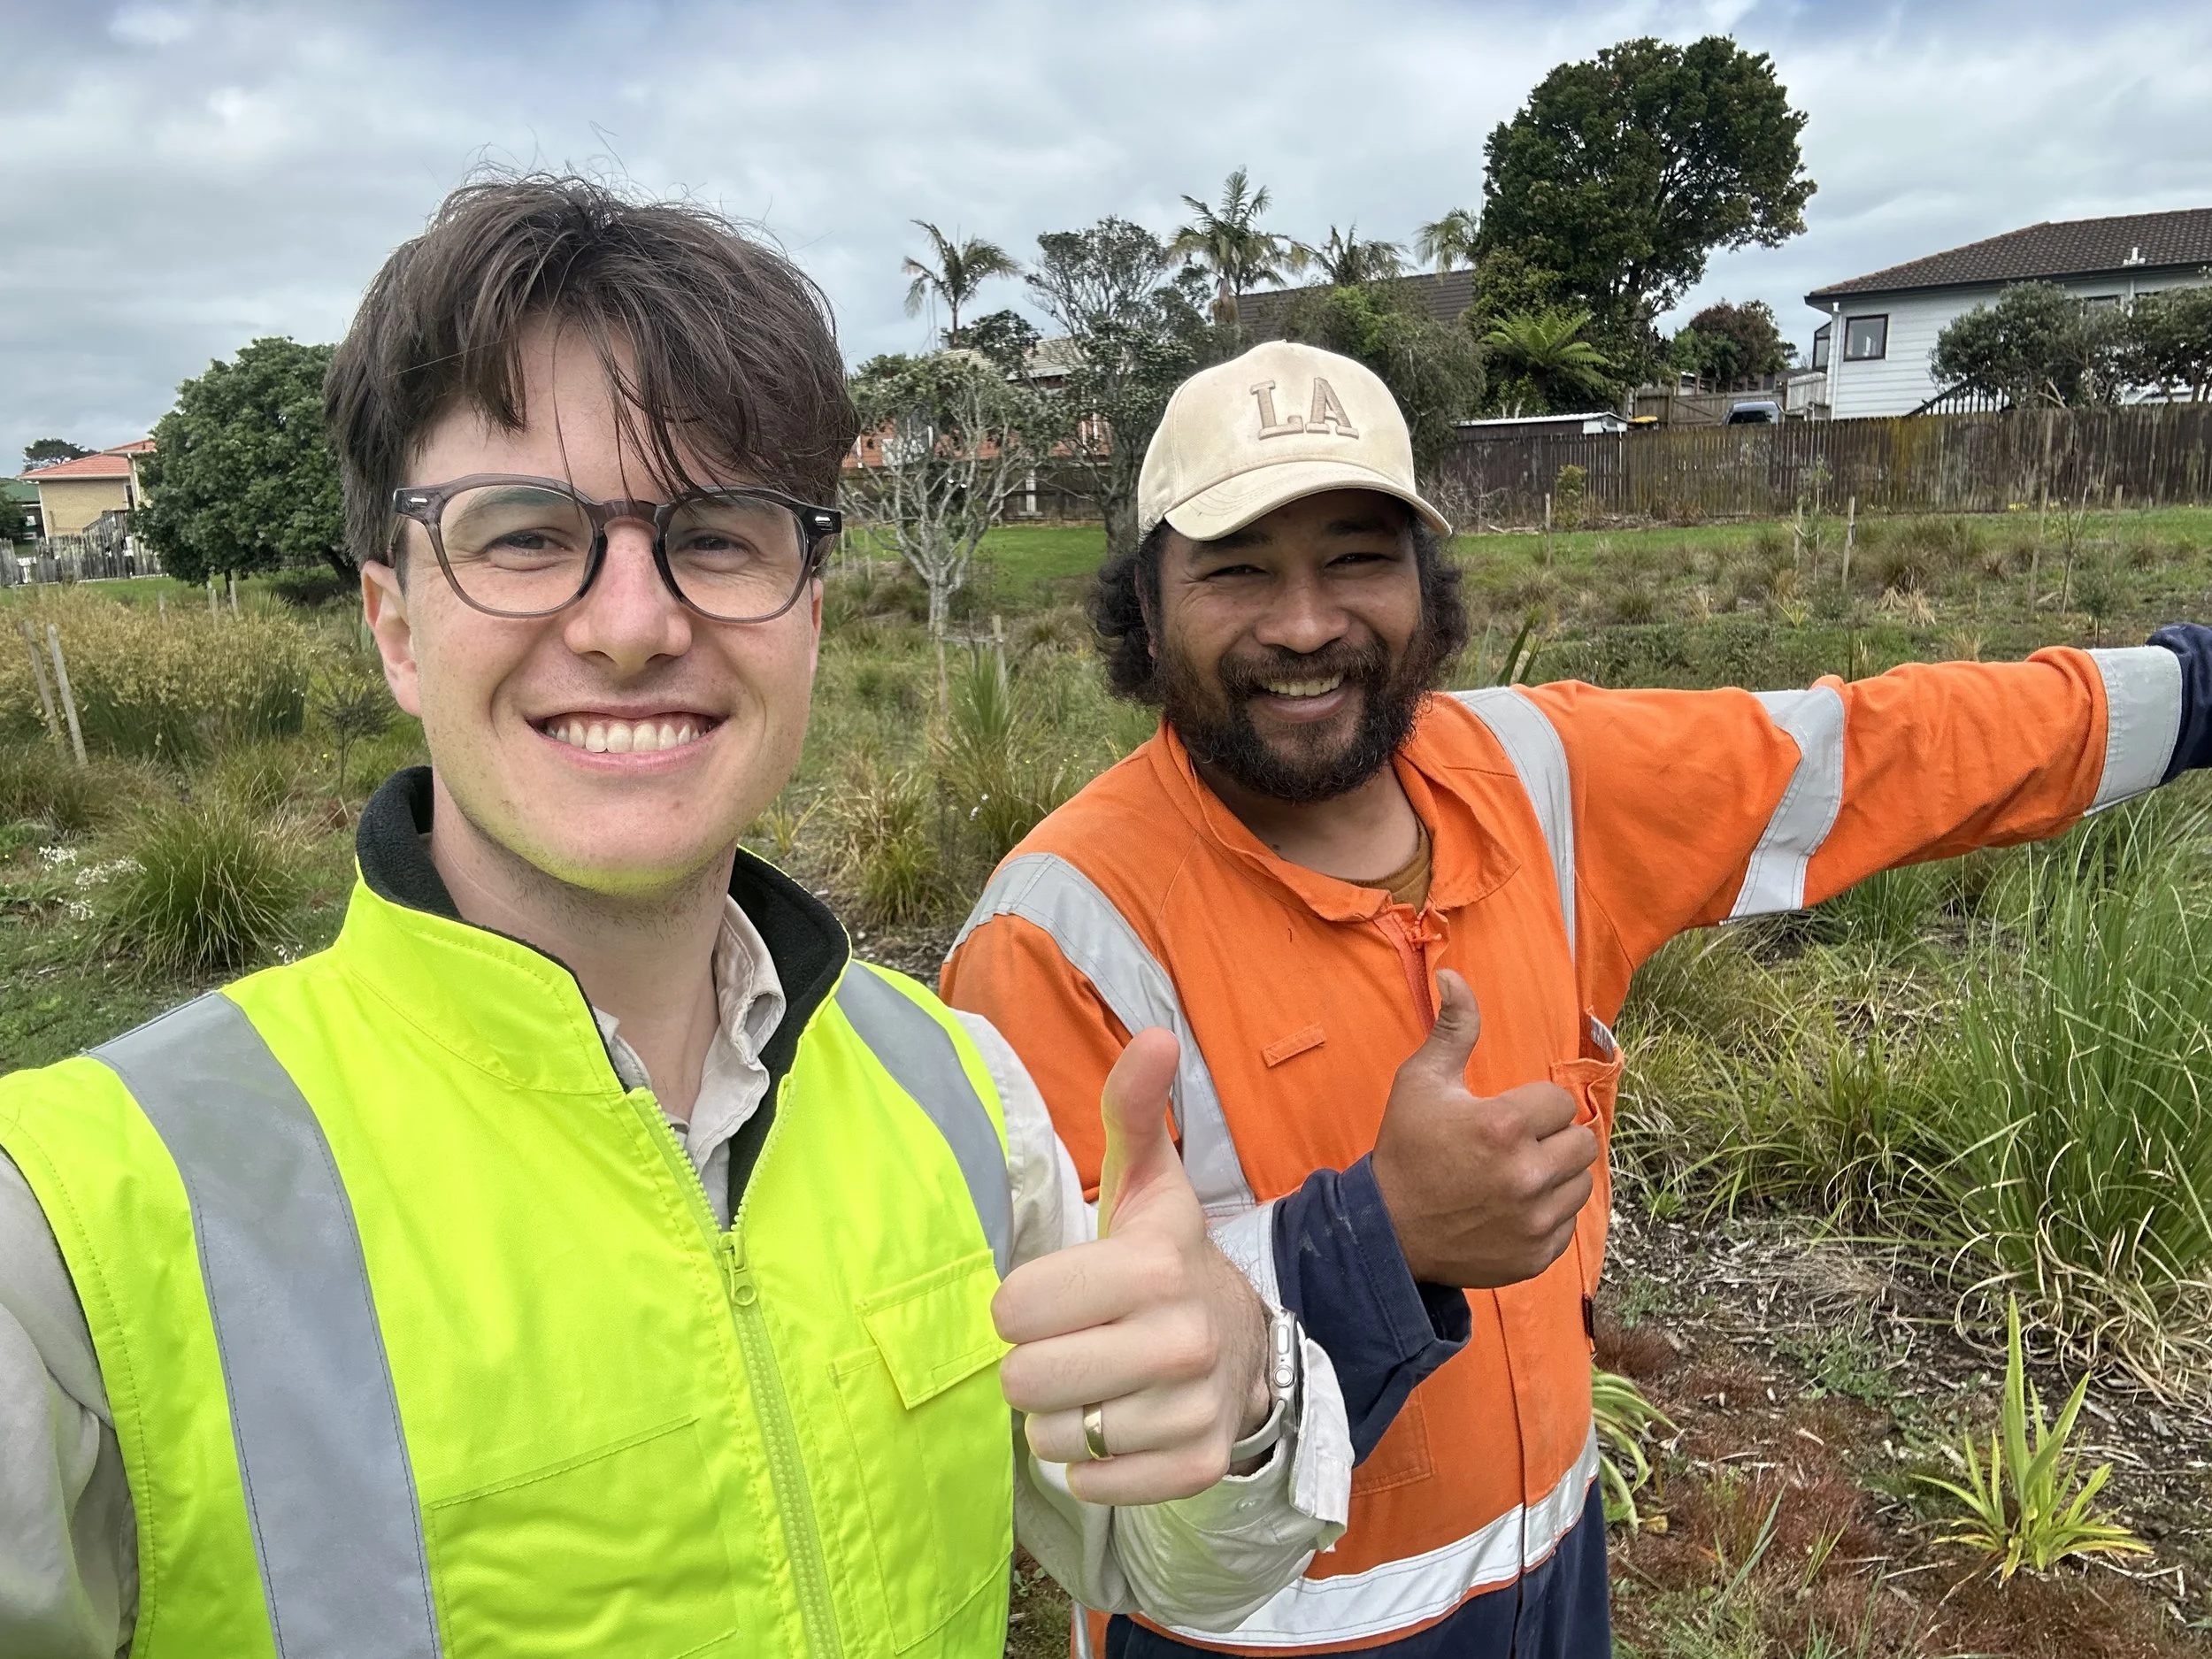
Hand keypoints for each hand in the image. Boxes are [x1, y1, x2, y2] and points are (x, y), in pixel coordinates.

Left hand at [994, 1027, 1271, 1503]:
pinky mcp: (1193, 1468)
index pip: (1014, 1310)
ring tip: (1091, 1383)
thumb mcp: (1146, 1182)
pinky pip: (1092, 1484)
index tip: (1050, 1296)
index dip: (1018, 1306)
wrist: (1246, 1342)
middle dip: (1031, 1365)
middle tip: (1066, 1344)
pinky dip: (1086, 1465)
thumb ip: (1132, 1111)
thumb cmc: (1166, 1258)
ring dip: (1056, 1417)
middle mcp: (1181, 1341)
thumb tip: (1155, 1036)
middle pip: (1025, 1381)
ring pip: (1052, 1438)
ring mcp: (1191, 1410)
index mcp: (1155, 1267)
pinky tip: (1111, 1425)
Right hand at [1369, 969, 1597, 1288]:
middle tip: (1515, 1147)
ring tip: (1517, 1175)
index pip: (1560, 1101)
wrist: (1387, 1231)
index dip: (1533, 1106)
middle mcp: (1527, 1174)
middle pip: (1582, 1142)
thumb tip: (1455, 976)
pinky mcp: (1537, 1255)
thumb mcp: (1421, 1083)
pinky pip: (1568, 1224)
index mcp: (1505, 1126)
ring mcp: (1534, 1220)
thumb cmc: (1406, 1149)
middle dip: (1552, 1139)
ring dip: (1557, 1176)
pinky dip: (1548, 1215)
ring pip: (1581, 1183)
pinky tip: (1514, 1208)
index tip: (1504, 1117)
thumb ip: (1453, 1030)